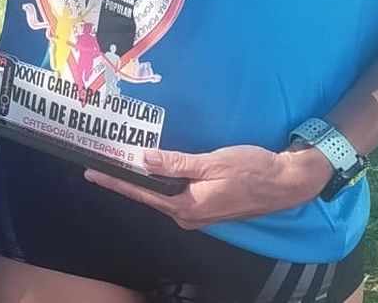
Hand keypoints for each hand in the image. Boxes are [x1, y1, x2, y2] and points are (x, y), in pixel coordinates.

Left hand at [84, 143, 331, 228]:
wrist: (284, 183)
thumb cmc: (250, 170)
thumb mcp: (211, 162)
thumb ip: (176, 164)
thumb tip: (144, 160)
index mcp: (186, 207)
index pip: (142, 193)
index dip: (116, 182)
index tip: (93, 172)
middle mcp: (188, 215)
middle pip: (150, 195)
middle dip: (127, 179)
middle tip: (103, 161)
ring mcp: (198, 213)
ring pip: (163, 194)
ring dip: (145, 180)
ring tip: (122, 162)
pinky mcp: (207, 207)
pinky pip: (177, 194)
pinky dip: (163, 181)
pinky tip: (155, 169)